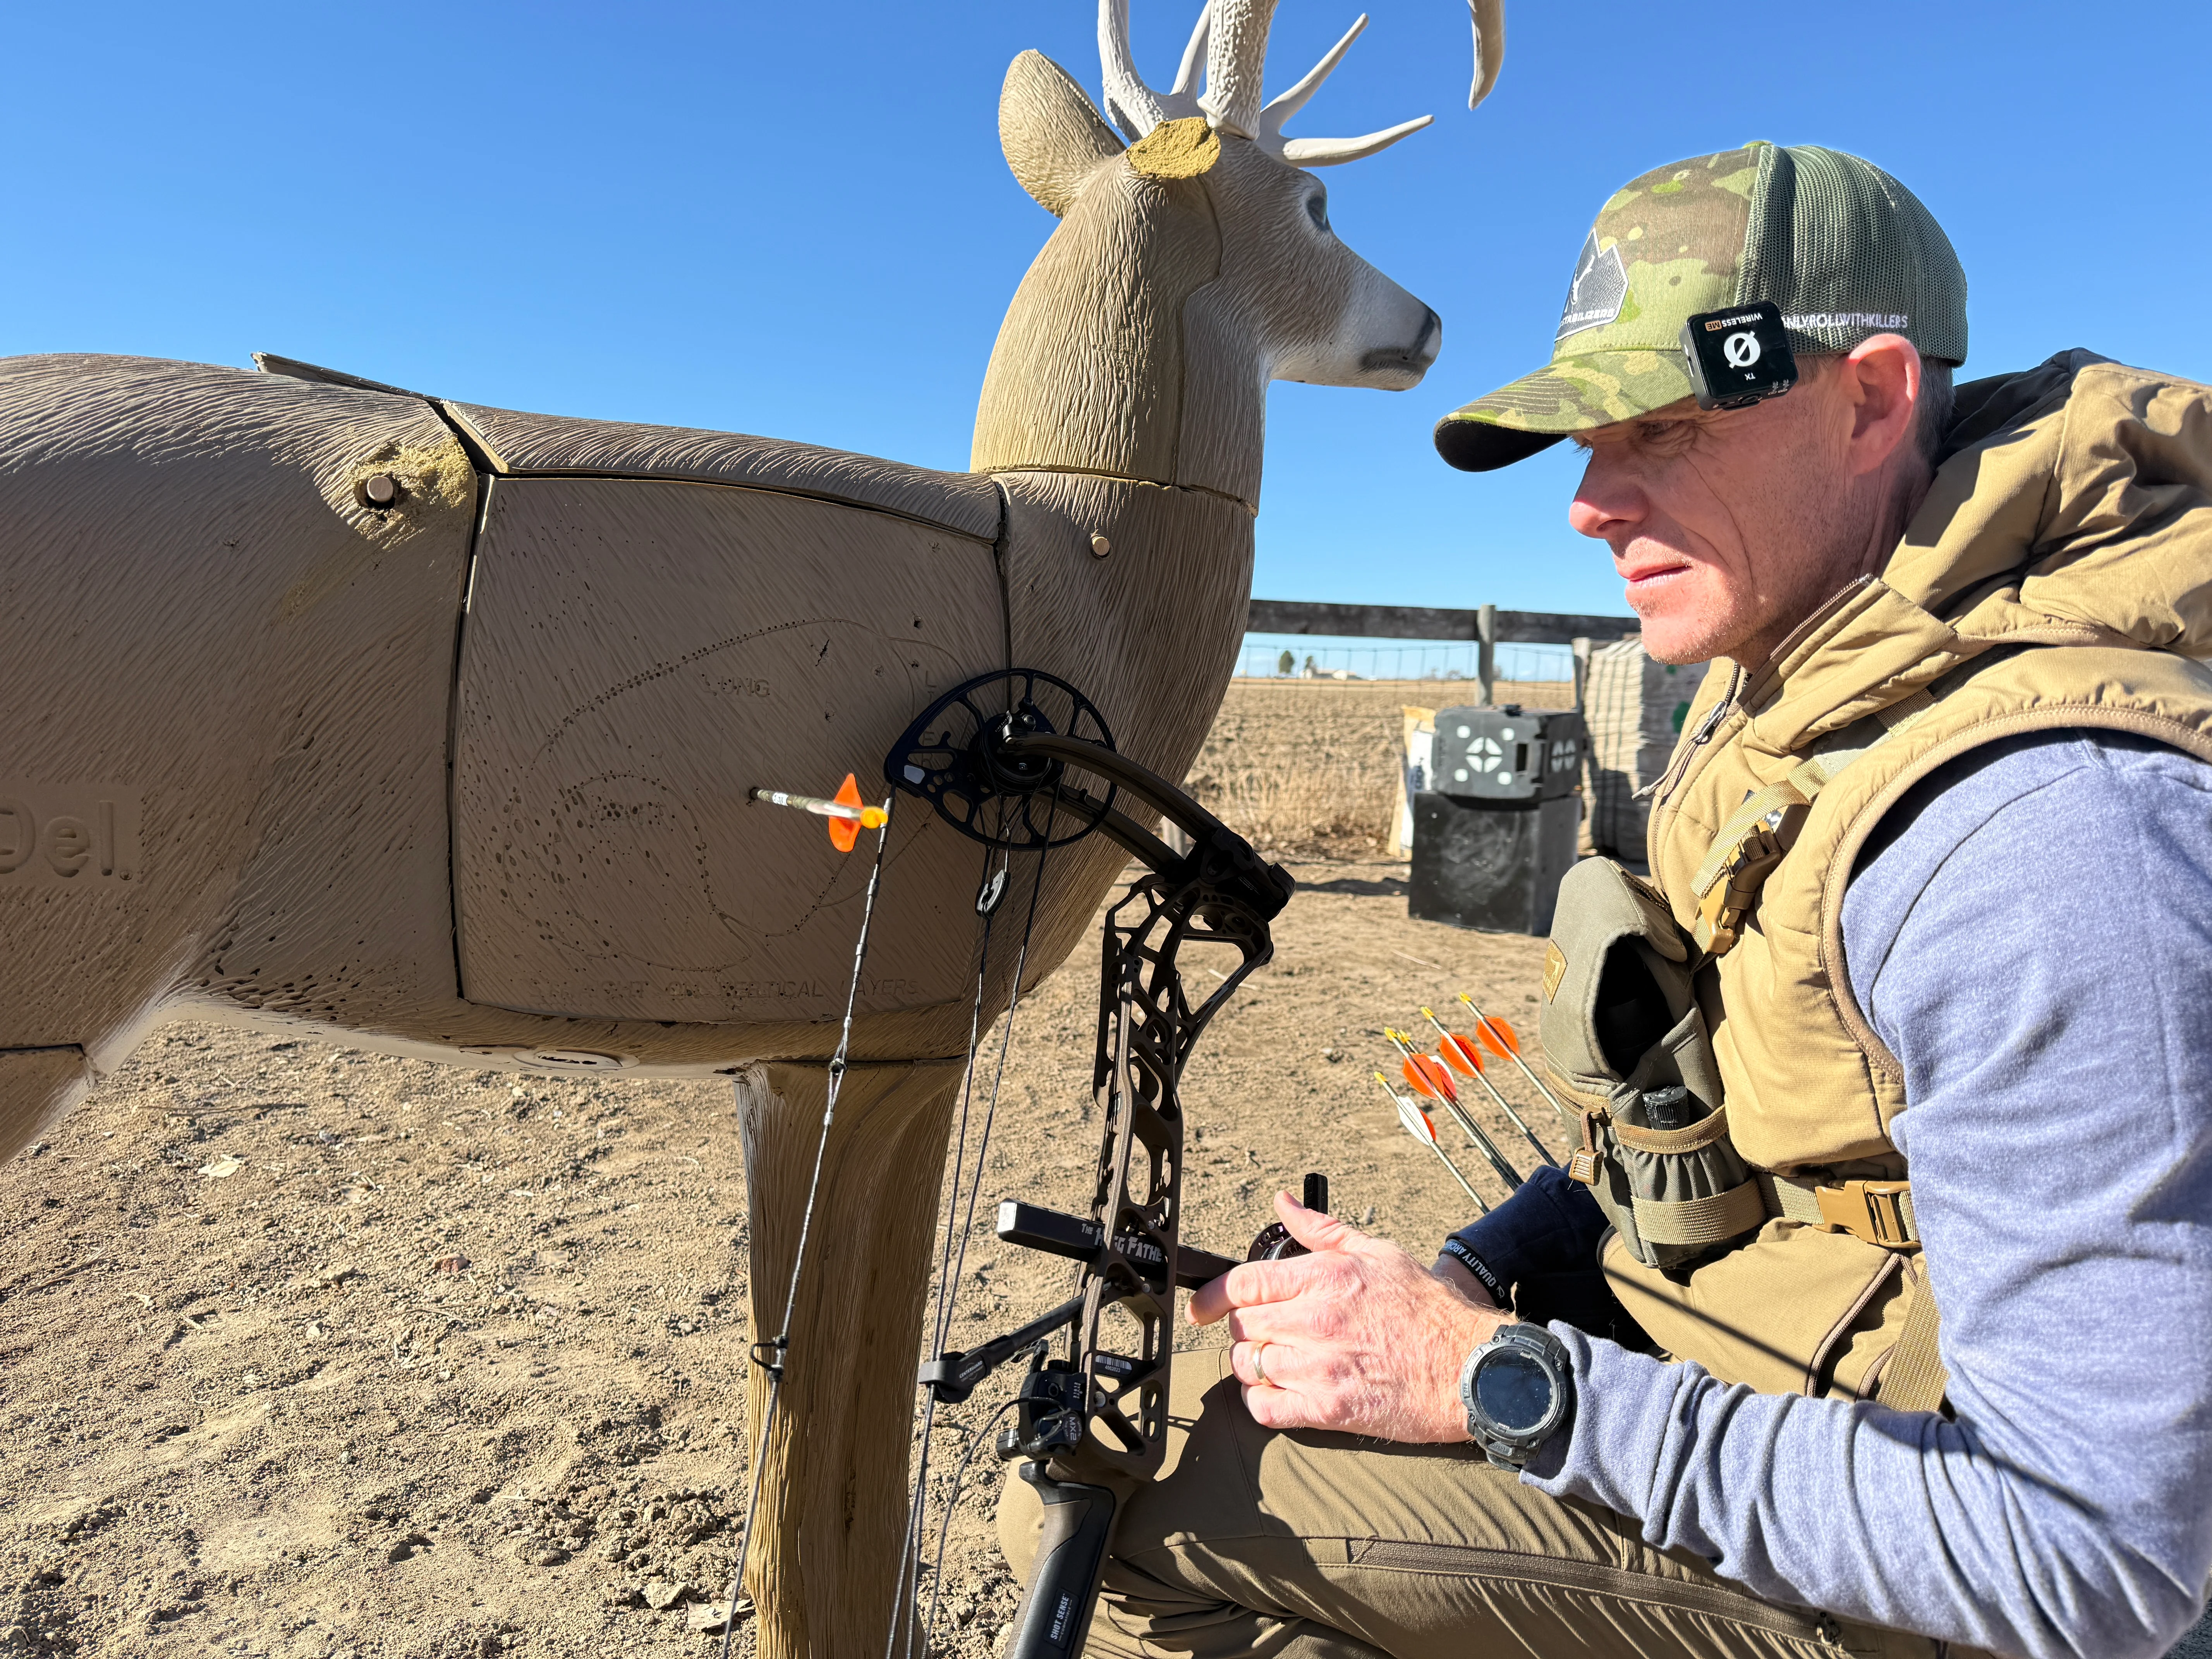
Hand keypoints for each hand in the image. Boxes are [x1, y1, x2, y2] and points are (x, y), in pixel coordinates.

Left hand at [1189, 1190, 1509, 1440]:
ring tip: (1273, 1361)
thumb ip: (1322, 1230)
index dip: (1213, 1296)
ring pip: (1249, 1367)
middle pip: (1242, 1326)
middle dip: (1242, 1329)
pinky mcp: (1330, 1410)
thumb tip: (1284, 1203)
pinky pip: (1266, 1410)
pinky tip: (1277, 1393)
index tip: (1203, 1306)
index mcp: (1325, 1277)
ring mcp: (1321, 1368)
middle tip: (1261, 1332)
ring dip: (1252, 1365)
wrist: (1471, 1368)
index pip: (1243, 1284)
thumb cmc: (1429, 1310)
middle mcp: (1317, 1320)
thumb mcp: (1379, 1252)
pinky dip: (1261, 1403)